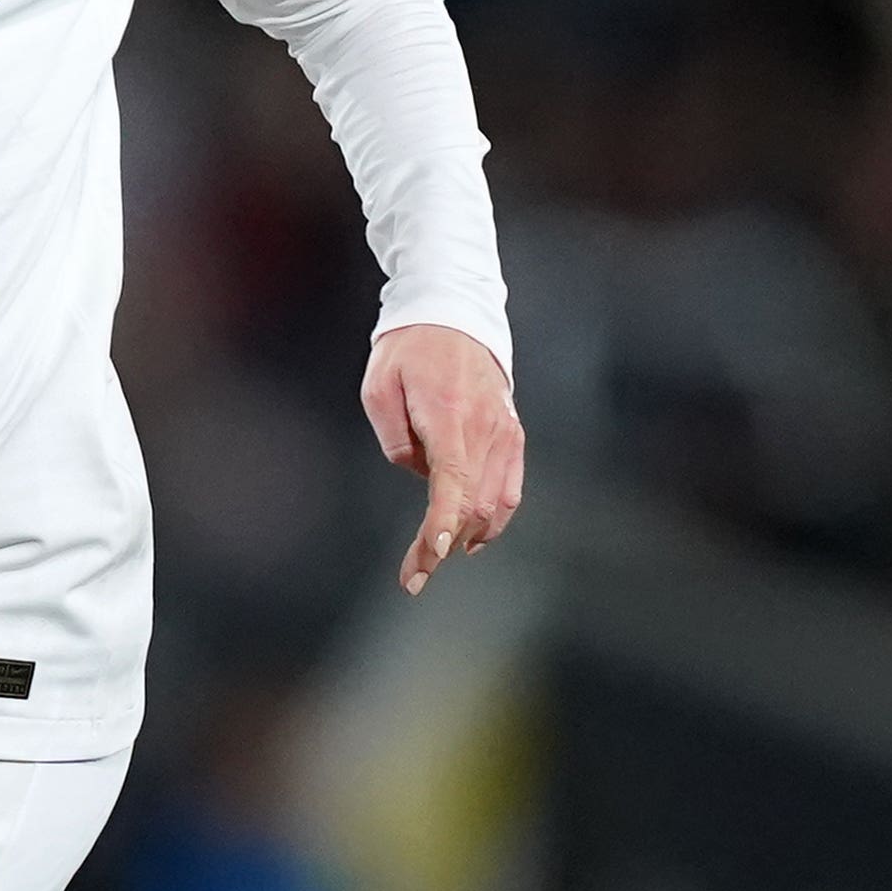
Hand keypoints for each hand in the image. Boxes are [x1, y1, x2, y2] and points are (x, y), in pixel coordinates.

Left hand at [360, 323, 521, 597]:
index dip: (441, 524)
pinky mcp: (513, 434)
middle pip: (472, 504)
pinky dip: (493, 519)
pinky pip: (509, 489)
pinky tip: (472, 538)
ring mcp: (504, 433)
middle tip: (413, 576)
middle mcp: (485, 429)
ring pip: (494, 504)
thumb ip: (395, 438)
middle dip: (442, 545)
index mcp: (449, 416)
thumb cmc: (407, 350)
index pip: (451, 483)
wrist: (452, 314)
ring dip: (465, 537)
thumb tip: (419, 473)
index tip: (430, 556)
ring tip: (432, 557)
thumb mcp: (379, 387)